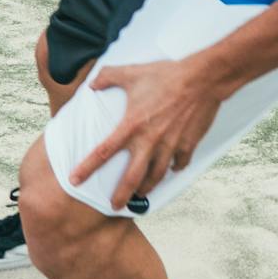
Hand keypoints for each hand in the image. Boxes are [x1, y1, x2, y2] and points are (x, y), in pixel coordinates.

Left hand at [69, 57, 223, 211]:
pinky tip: (171, 168)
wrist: (202, 78)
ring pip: (156, 176)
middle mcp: (149, 140)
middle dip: (121, 195)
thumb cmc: (167, 75)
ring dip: (147, 187)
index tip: (75, 180)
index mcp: (132, 125)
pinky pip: (179, 163)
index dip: (87, 168)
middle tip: (114, 206)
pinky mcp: (187, 145)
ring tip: (141, 193)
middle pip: (132, 178)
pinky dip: (174, 168)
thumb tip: (92, 84)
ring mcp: (169, 145)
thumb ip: (108, 77)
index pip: (104, 152)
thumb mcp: (132, 72)